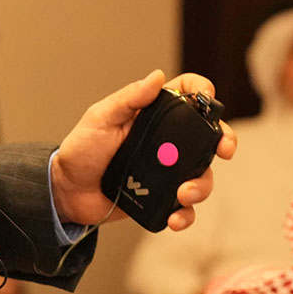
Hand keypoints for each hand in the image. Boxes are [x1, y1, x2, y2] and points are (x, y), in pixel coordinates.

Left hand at [49, 70, 237, 230]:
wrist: (67, 192)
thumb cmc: (81, 150)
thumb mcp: (100, 118)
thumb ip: (129, 99)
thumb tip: (157, 76)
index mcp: (153, 114)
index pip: (187, 94)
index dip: (203, 92)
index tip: (208, 101)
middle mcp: (166, 141)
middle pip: (207, 136)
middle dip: (224, 140)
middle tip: (225, 150)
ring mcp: (167, 170)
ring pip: (201, 174)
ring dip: (201, 185)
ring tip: (183, 194)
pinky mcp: (161, 197)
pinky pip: (184, 206)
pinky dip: (185, 214)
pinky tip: (175, 217)